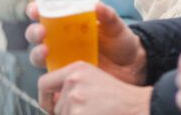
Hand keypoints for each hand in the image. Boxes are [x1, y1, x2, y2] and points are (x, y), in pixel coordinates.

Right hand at [25, 1, 147, 84]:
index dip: (35, 10)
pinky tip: (56, 72)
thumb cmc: (120, 41)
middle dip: (33, 32)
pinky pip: (51, 76)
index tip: (35, 9)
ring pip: (38, 55)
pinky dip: (49, 75)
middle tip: (42, 32)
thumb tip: (97, 5)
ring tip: (45, 51)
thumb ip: (108, 15)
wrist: (131, 66)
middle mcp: (60, 39)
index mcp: (69, 22)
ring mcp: (61, 57)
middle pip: (36, 34)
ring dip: (37, 53)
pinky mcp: (65, 75)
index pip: (46, 13)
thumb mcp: (115, 26)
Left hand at [38, 61, 152, 114]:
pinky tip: (99, 114)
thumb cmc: (119, 97)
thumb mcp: (94, 80)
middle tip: (90, 111)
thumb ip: (72, 85)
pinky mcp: (79, 114)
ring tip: (97, 113)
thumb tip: (51, 102)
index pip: (44, 83)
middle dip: (68, 114)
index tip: (49, 107)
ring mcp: (76, 99)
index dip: (44, 99)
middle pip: (56, 107)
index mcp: (77, 69)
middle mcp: (73, 81)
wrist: (137, 106)